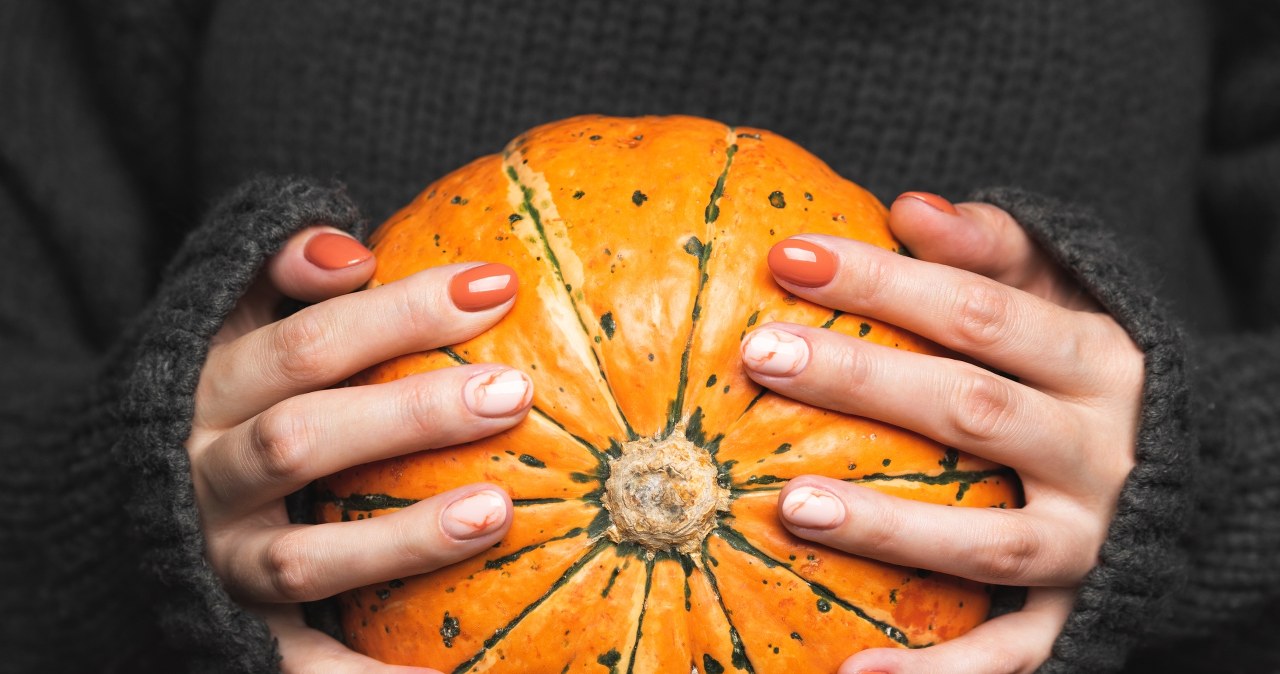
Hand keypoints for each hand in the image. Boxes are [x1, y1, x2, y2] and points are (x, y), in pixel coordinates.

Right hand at [186, 227, 530, 673]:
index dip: (401, 311)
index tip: (498, 287)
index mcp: (208, 390)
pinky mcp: (232, 629)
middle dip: (408, 415)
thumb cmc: (210, 395)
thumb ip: (276, 271)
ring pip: (305, 557)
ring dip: (401, 539)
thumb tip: (352, 252)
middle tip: (511, 393)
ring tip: (496, 512)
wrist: (103, 506)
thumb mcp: (221, 318)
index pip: (309, 343)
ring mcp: (218, 560)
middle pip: (304, 441)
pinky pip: (295, 664)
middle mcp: (205, 475)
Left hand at [740, 192, 1143, 673]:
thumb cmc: (1088, 373)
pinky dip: (941, 673)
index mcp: (1097, 358)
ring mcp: (1093, 541)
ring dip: (891, 527)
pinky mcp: (1081, 612)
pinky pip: (1014, 652)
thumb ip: (997, 250)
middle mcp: (1102, 451)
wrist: (1205, 481)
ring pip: (988, 540)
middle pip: (972, 410)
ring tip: (791, 505)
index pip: (980, 311)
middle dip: (864, 380)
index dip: (884, 280)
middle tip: (762, 357)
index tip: (786, 257)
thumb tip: (909, 206)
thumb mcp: (1065, 298)